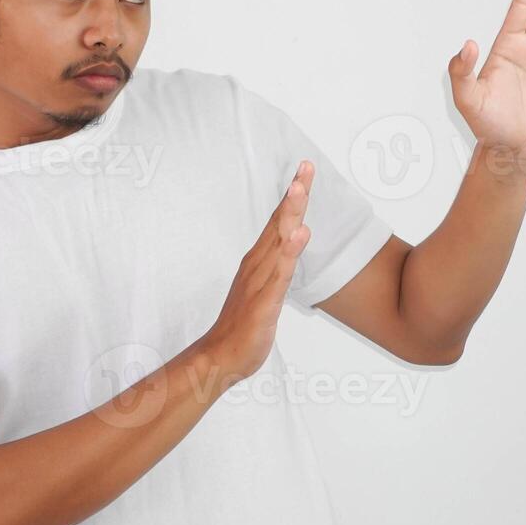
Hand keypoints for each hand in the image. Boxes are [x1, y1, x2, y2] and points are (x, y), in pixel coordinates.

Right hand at [200, 161, 312, 384]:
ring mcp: (258, 282)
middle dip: (294, 195)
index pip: (278, 223)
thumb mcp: (267, 290)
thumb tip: (291, 244)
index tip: (304, 171)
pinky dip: (289, 254)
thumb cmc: (243, 325)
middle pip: (278, 224)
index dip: (293, 197)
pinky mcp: (263, 302)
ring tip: (300, 190)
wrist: (219, 357)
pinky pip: (278, 275)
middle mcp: (257, 265)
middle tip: (305, 167)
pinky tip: (299, 236)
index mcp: (259, 261)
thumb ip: (277, 266)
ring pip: (277, 243)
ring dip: (289, 215)